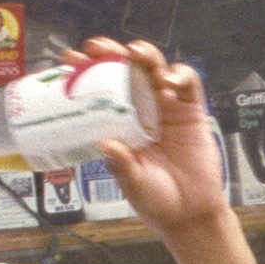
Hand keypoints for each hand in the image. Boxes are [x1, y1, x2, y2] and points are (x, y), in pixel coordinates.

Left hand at [69, 37, 228, 232]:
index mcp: (120, 124)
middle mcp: (142, 110)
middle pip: (126, 70)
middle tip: (100, 48)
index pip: (99, 89)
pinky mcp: (193, 111)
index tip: (71, 60)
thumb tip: (104, 143)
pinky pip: (189, 83)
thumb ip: (120, 165)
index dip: (86, 71)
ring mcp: (168, 108)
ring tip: (136, 55)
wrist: (191, 214)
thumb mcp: (132, 184)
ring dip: (146, 56)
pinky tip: (171, 81)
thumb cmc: (157, 200)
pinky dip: (180, 75)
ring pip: (156, 68)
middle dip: (113, 52)